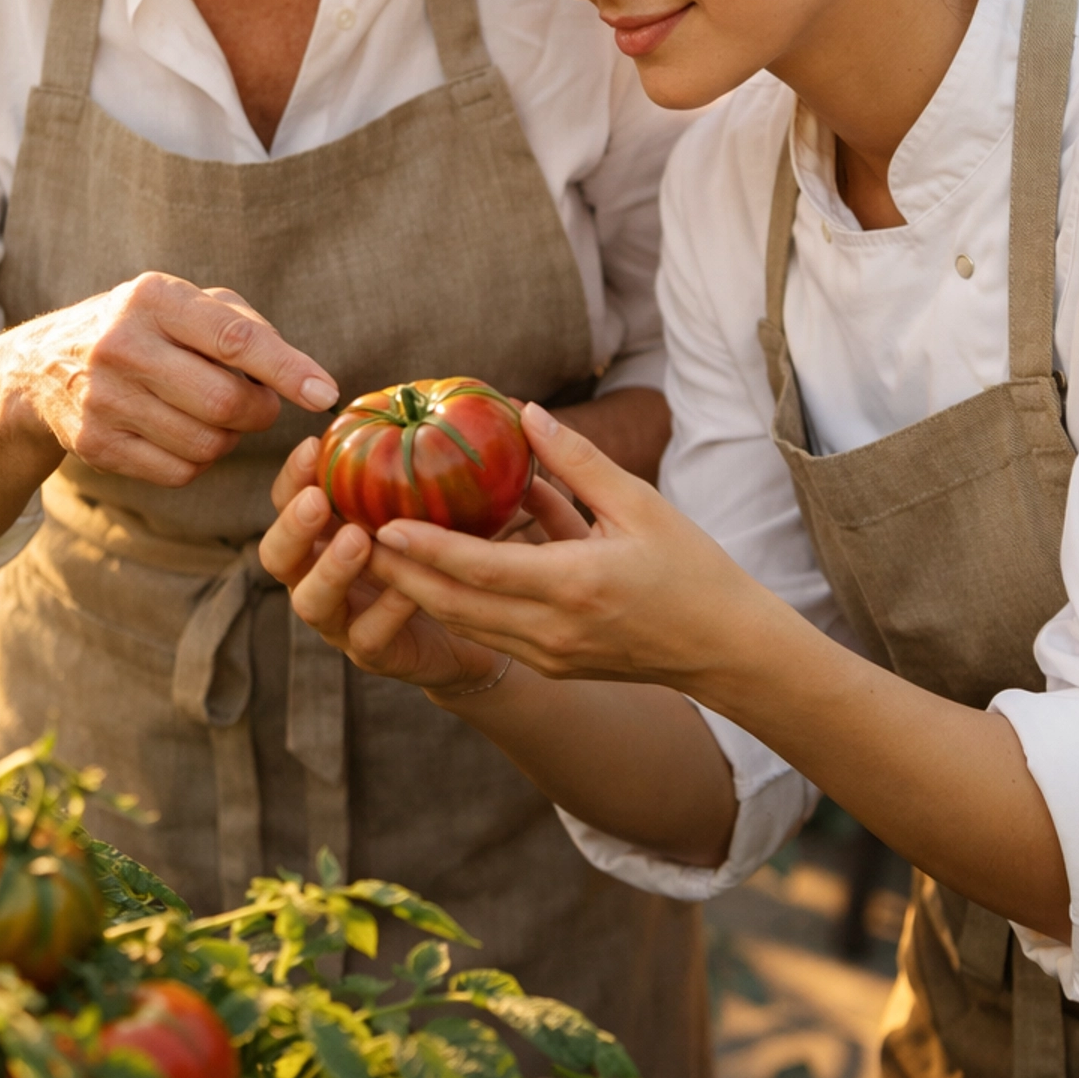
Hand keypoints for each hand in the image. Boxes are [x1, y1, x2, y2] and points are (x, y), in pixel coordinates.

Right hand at [7, 274, 337, 490]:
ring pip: (206, 445)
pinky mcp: (94, 445)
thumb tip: (306, 379)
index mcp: (153, 298)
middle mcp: (122, 346)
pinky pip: (179, 473)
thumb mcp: (185, 304)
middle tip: (259, 404)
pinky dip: (197, 462)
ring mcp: (102, 399)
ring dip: (229, 439)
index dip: (287, 369)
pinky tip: (183, 436)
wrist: (43, 366)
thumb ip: (246, 327)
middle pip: (225, 403)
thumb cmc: (144, 328)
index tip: (324, 393)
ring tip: (214, 415)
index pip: (234, 339)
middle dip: (259, 411)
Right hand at [259, 438, 493, 689]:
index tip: (313, 446)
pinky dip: (386, 611)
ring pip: (310, 602)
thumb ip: (420, 462)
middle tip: (318, 500)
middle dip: (292, 526)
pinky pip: (368, 638)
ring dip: (329, 570)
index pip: (288, 501)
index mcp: (325, 533)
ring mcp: (343, 620)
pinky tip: (410, 591)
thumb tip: (432, 399)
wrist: (478, 619)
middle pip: (277, 555)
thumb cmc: (449, 544)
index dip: (293, 477)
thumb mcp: (434, 499)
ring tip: (357, 540)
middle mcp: (320, 575)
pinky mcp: (376, 654)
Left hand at [365, 404, 766, 690]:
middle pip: (455, 605)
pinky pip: (491, 630)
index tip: (381, 521)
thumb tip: (527, 413)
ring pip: (465, 624)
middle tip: (353, 537)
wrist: (725, 649)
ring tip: (376, 555)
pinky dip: (458, 602)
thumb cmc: (692, 569)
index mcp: (576, 583)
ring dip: (419, 592)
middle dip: (399, 574)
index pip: (480, 568)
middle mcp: (553, 627)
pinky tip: (434, 572)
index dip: (425, 547)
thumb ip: (578, 461)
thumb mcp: (640, 503)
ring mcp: (550, 653)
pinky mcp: (552, 664)